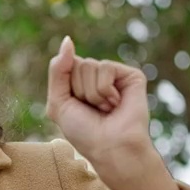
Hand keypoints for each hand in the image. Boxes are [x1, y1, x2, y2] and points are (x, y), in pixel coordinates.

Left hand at [46, 37, 186, 189]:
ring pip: (90, 66)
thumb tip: (68, 40)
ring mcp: (115, 75)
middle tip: (93, 110)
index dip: (66, 89)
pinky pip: (105, 67)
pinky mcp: (131, 75)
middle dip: (79, 91)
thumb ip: (58, 70)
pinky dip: (105, 90)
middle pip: (76, 64)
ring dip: (92, 93)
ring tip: (105, 109)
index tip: (77, 108)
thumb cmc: (85, 132)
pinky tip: (116, 103)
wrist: (111, 148)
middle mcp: (97, 77)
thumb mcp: (59, 102)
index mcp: (79, 82)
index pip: (63, 65)